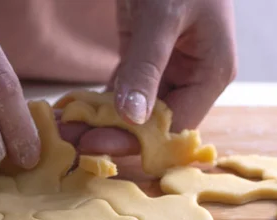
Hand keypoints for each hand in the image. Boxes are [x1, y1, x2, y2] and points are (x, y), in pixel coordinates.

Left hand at [60, 0, 235, 156]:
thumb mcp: (162, 17)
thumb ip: (147, 66)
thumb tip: (132, 118)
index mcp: (211, 73)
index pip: (174, 125)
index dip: (136, 141)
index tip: (95, 145)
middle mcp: (193, 78)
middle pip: (153, 124)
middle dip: (112, 134)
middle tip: (70, 140)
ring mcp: (169, 72)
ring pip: (136, 112)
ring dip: (101, 122)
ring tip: (65, 129)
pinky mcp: (147, 62)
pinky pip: (125, 91)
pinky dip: (100, 102)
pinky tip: (74, 111)